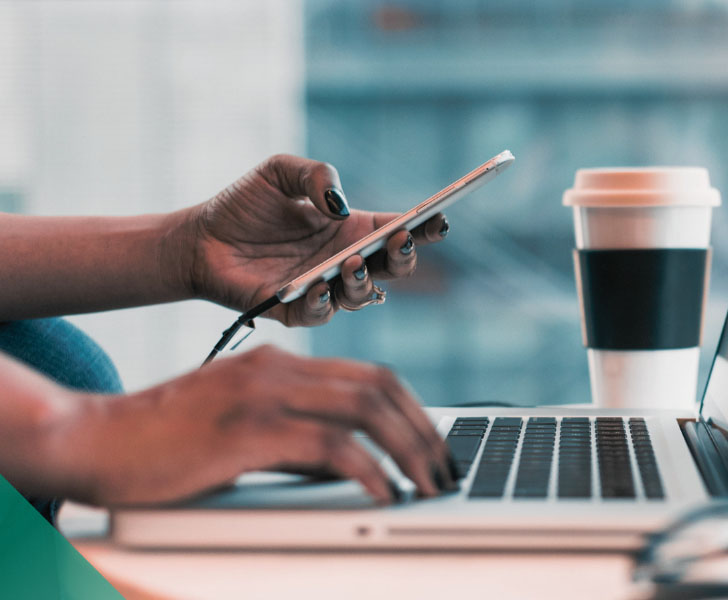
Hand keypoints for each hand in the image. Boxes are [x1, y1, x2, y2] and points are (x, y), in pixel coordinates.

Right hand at [54, 346, 455, 505]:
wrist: (92, 440)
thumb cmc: (164, 443)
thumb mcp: (242, 429)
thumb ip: (296, 438)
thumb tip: (352, 466)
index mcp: (279, 363)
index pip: (371, 375)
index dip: (414, 410)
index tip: (435, 446)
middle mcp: (277, 369)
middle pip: (380, 386)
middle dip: (424, 431)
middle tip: (445, 470)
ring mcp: (262, 395)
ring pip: (365, 410)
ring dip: (409, 450)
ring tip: (428, 485)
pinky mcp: (246, 430)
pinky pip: (329, 446)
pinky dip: (368, 470)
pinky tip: (384, 494)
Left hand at [181, 154, 449, 325]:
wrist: (198, 239)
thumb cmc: (244, 205)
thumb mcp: (279, 172)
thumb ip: (315, 175)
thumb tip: (339, 205)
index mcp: (352, 229)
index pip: (399, 230)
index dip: (424, 227)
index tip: (439, 219)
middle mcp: (345, 261)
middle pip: (393, 268)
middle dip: (404, 257)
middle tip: (399, 241)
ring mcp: (324, 289)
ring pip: (363, 296)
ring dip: (363, 282)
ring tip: (352, 263)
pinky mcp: (295, 311)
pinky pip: (320, 314)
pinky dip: (323, 302)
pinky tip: (318, 285)